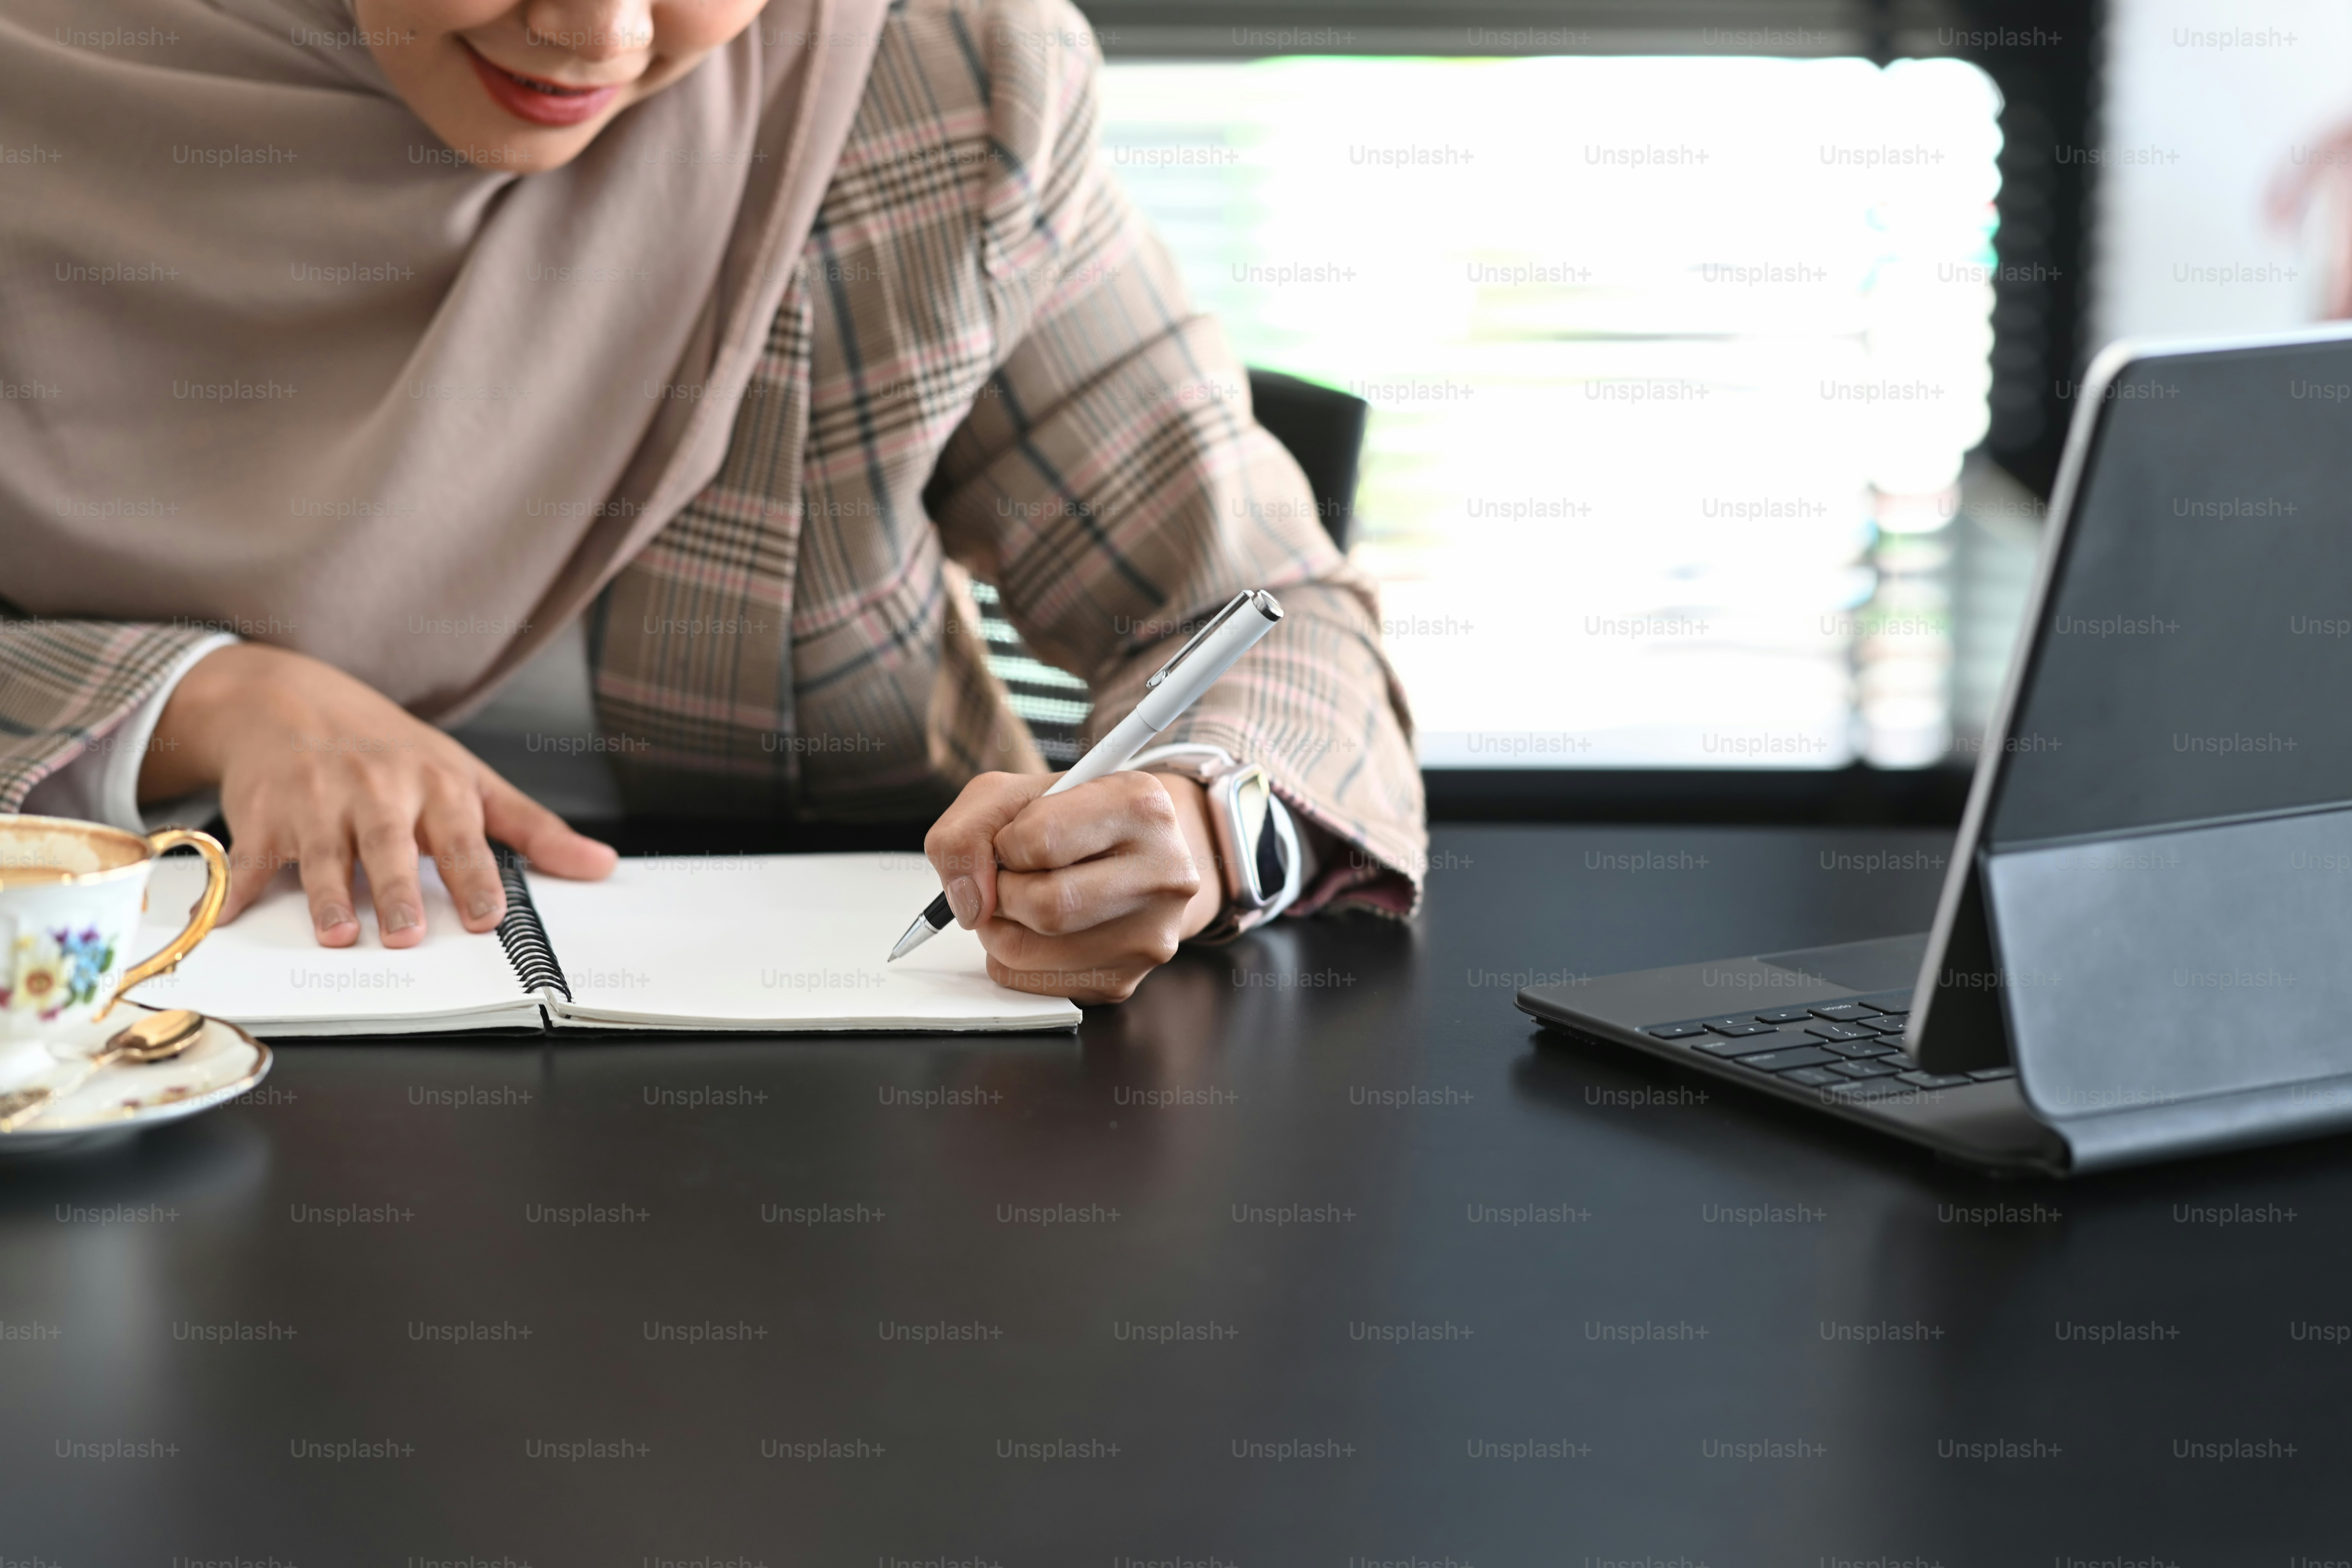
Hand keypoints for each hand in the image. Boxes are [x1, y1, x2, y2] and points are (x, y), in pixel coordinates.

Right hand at [141, 643, 616, 947]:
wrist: (291, 701)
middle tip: (407, 934)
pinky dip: (239, 886)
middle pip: (389, 845)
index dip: (476, 879)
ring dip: (328, 895)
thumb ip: (533, 830)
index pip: (461, 837)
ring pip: (324, 854)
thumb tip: (600, 865)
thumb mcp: (469, 780)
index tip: (488, 918)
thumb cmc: (392, 752)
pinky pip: (253, 856)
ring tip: (338, 933)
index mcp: (432, 784)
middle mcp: (375, 788)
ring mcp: (315, 800)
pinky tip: (232, 915)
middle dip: (399, 889)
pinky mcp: (263, 814)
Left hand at [923, 770, 1224, 1003]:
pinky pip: (1031, 983)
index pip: (1039, 839)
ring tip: (1023, 900)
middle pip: (1043, 906)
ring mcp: (1149, 934)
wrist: (1135, 854)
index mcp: (1140, 806)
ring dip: (1001, 927)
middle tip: (1012, 877)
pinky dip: (1014, 957)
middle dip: (1002, 893)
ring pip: (1028, 952)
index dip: (1006, 842)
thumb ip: (969, 830)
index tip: (1017, 839)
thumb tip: (968, 902)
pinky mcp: (1123, 979)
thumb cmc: (1073, 819)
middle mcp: (1163, 872)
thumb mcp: (1014, 795)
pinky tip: (1039, 930)